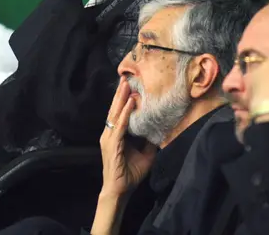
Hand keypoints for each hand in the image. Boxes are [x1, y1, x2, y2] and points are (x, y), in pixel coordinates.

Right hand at [98, 79, 156, 197]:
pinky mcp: (113, 144)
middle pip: (115, 110)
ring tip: (127, 85)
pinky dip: (126, 113)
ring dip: (122, 99)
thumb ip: (149, 142)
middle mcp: (109, 134)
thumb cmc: (129, 174)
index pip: (118, 114)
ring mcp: (109, 138)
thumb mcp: (145, 155)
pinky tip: (131, 103)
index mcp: (114, 135)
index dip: (123, 100)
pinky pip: (120, 125)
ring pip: (116, 114)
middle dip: (120, 94)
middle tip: (126, 78)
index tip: (130, 86)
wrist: (119, 190)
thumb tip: (159, 131)